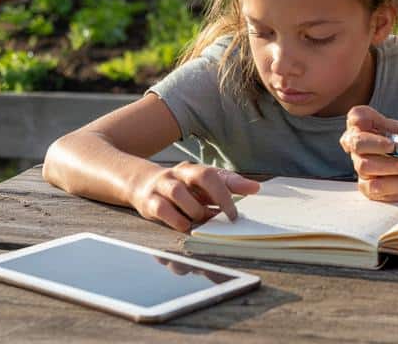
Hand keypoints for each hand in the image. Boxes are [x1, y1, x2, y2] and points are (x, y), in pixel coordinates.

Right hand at [129, 163, 260, 232]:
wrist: (142, 184)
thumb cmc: (181, 188)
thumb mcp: (202, 185)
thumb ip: (228, 185)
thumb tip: (256, 188)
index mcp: (194, 170)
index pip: (215, 173)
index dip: (231, 187)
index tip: (245, 202)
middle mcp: (179, 174)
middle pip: (203, 176)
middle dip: (220, 197)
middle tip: (228, 218)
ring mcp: (163, 186)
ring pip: (180, 194)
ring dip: (196, 211)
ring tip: (203, 222)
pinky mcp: (150, 202)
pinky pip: (164, 210)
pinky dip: (178, 221)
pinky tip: (185, 227)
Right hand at [339, 105, 397, 201]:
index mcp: (370, 125)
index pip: (357, 116)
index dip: (361, 119)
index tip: (381, 125)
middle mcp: (361, 146)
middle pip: (356, 142)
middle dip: (377, 145)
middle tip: (397, 147)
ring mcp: (362, 167)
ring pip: (365, 166)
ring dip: (395, 167)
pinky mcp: (368, 188)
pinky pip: (376, 187)